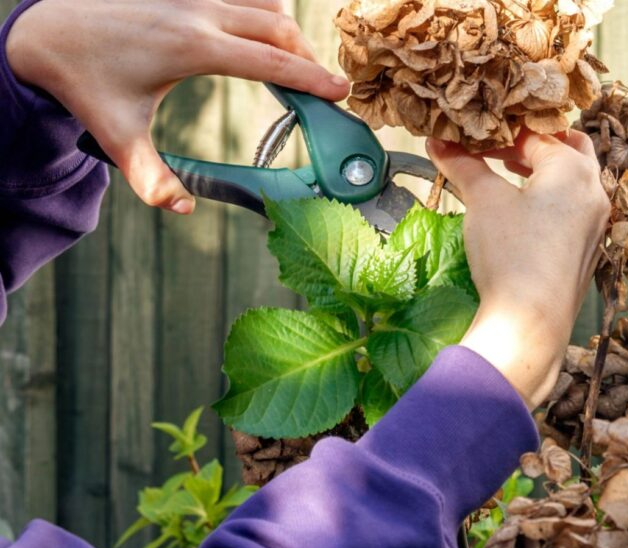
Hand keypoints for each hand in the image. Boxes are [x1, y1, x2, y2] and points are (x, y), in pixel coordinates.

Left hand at [5, 0, 348, 213]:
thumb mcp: (116, 135)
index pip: (271, 62)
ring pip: (266, 5)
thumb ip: (151, 178)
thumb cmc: (84, 82)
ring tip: (295, 68)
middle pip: (280, 29)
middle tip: (322, 91)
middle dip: (308, 58)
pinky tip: (263, 40)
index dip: (312, 78)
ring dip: (287, 35)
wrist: (47, 31)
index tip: (340, 92)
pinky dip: (264, 15)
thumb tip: (183, 208)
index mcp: (192, 47)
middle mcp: (199, 13)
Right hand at [427, 132, 609, 409]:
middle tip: (502, 149)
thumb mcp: (483, 200)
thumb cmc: (511, 252)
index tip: (474, 138)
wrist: (532, 321)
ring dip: (545, 171)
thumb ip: (463, 165)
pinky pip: (575, 208)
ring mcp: (596, 222)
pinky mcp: (589, 248)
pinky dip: (553, 198)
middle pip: (570, 149)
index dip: (501, 134)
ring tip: (510, 173)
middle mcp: (594, 190)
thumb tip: (437, 141)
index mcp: (573, 169)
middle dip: (536, 145)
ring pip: (575, 180)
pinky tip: (525, 213)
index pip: (535, 136)